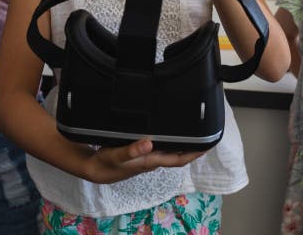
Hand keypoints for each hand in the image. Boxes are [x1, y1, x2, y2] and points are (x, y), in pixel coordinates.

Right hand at [80, 139, 205, 183]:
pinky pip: (163, 148)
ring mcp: (149, 158)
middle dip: (193, 148)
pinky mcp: (143, 154)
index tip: (207, 145)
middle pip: (179, 155)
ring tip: (194, 132)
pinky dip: (171, 141)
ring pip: (172, 151)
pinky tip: (171, 133)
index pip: (179, 158)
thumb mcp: (116, 155)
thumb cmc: (107, 163)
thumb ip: (131, 150)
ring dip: (183, 144)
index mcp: (151, 160)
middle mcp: (153, 160)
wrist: (96, 169)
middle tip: (206, 135)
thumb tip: (149, 143)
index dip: (194, 153)